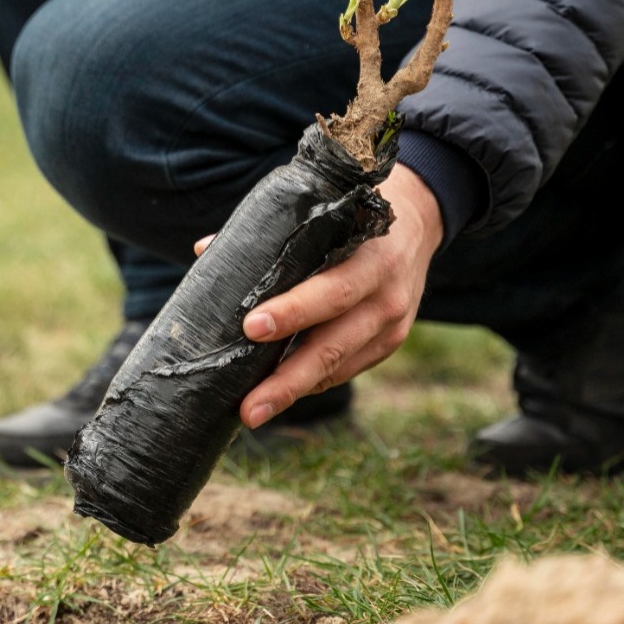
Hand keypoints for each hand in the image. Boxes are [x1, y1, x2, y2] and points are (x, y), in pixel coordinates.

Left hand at [193, 163, 443, 427]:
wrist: (418, 220)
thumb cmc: (350, 213)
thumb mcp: (322, 211)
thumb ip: (270, 234)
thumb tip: (205, 250)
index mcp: (371, 255)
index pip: (331, 290)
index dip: (293, 312)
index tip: (250, 328)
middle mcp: (387, 294)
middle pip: (333, 344)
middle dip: (287, 378)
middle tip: (248, 406)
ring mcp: (393, 324)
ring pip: (338, 366)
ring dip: (294, 390)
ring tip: (252, 412)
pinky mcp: (390, 343)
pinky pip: (346, 369)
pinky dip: (312, 381)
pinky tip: (281, 391)